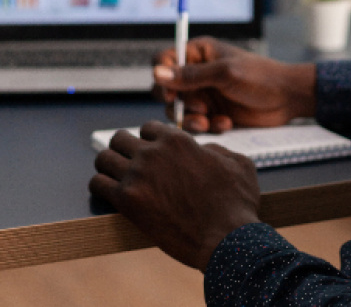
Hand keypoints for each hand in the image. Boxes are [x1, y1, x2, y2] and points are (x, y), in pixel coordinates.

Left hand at [89, 120, 259, 270]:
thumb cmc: (236, 201)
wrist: (225, 238)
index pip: (147, 128)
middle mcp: (153, 151)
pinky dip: (100, 187)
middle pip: (119, 138)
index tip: (151, 154)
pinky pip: (97, 184)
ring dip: (108, 166)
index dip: (150, 141)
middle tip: (130, 165)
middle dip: (124, 149)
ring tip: (115, 178)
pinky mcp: (127, 201)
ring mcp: (138, 175)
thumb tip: (205, 151)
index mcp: (177, 139)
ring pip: (103, 158)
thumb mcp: (237, 162)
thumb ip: (217, 150)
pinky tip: (109, 194)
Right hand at [152, 36, 316, 132]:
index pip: (164, 60)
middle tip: (197, 108)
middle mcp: (197, 72)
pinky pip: (195, 123)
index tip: (172, 92)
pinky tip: (225, 123)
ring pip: (178, 109)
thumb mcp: (224, 74)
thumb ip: (190, 75)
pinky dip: (207, 126)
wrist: (287, 98)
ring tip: (210, 120)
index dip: (162, 76)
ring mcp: (204, 93)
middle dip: (177, 102)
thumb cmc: (260, 77)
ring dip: (191, 118)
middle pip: (166, 88)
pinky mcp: (212, 112)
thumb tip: (156, 73)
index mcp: (199, 52)